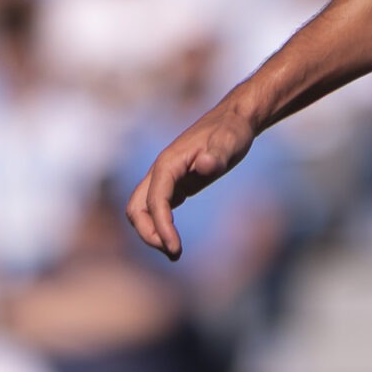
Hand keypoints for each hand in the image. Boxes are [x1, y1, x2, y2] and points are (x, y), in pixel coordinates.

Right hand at [125, 105, 258, 259]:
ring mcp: (165, 178)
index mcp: (168, 164)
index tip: (175, 248)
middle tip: (174, 252)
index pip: (155, 202)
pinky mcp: (175, 183)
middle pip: (136, 209)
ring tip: (175, 252)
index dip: (161, 227)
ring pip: (143, 210)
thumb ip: (217, 155)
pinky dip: (160, 226)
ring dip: (152, 232)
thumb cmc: (233, 130)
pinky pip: (157, 208)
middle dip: (149, 233)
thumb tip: (205, 165)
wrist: (235, 119)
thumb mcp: (230, 141)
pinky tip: (175, 241)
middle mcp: (160, 172)